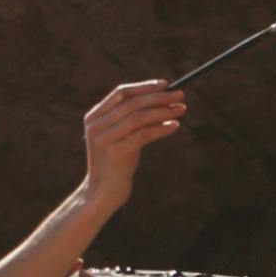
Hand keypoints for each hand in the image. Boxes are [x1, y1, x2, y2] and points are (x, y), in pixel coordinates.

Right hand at [78, 76, 185, 221]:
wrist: (103, 192)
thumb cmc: (117, 163)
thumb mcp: (120, 136)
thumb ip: (131, 118)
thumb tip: (163, 99)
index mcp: (94, 117)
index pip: (121, 93)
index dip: (144, 87)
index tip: (165, 84)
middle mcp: (96, 125)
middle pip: (133, 103)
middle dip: (159, 97)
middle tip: (180, 95)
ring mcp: (104, 139)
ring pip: (139, 117)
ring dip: (163, 111)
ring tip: (181, 109)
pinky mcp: (116, 153)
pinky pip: (143, 135)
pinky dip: (161, 129)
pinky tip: (174, 126)